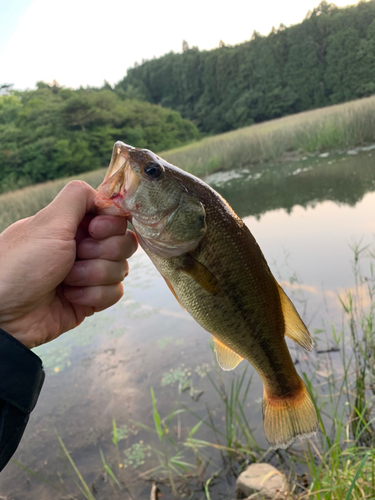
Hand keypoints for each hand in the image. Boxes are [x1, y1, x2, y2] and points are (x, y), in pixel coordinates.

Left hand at [0, 181, 136, 348]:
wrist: (6, 314)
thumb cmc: (21, 265)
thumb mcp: (48, 222)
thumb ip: (78, 198)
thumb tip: (105, 196)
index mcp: (73, 225)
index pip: (115, 217)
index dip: (110, 225)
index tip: (93, 230)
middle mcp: (83, 247)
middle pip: (124, 242)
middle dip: (102, 252)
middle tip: (75, 256)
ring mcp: (89, 274)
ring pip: (121, 269)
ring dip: (94, 275)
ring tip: (66, 281)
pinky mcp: (91, 299)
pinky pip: (115, 293)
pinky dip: (94, 295)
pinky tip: (70, 297)